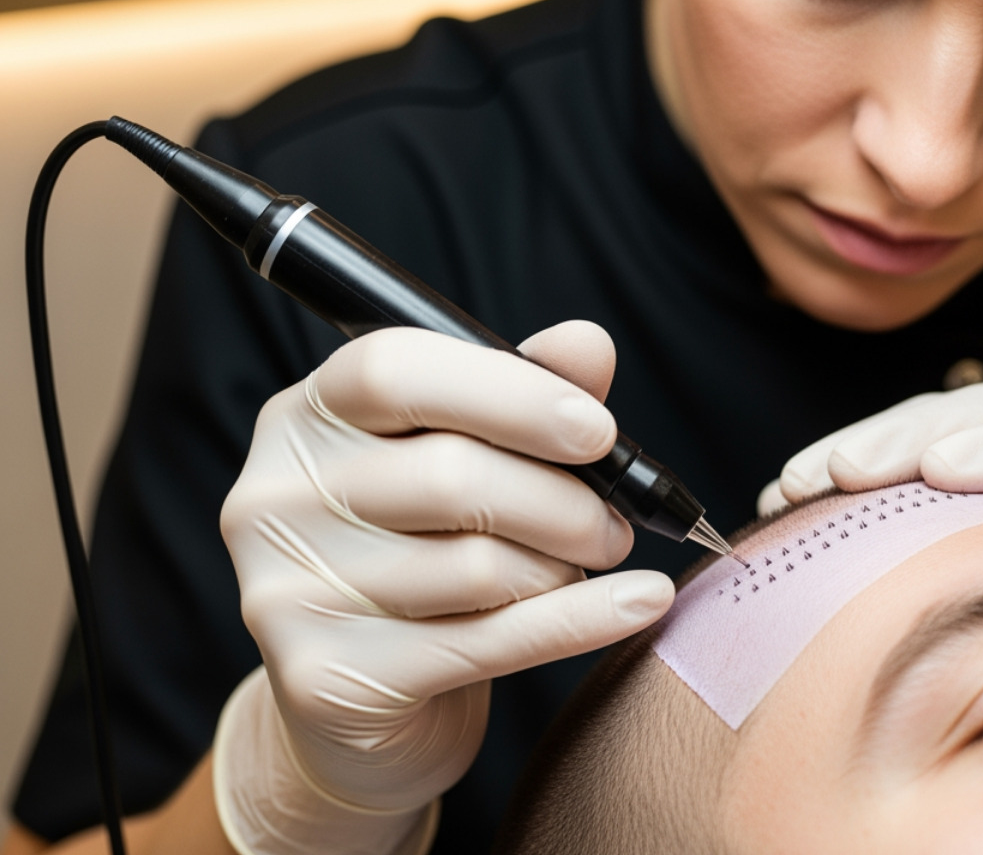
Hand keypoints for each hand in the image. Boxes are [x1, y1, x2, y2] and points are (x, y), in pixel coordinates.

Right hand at [215, 324, 673, 853]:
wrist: (361, 705)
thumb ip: (520, 393)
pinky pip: (489, 641)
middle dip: (563, 501)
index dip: (510, 393)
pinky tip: (641, 603)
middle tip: (614, 524)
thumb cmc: (419, 552)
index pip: (392, 371)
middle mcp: (275, 497)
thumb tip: (587, 345)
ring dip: (562, 568)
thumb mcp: (463, 456)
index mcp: (305, 417)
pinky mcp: (324, 679)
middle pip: (450, 476)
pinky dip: (583, 620)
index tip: (595, 429)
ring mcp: (286, 594)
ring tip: (580, 568)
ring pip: (475, 566)